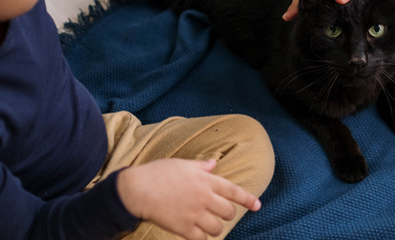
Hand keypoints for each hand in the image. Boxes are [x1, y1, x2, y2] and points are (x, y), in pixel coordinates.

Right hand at [117, 158, 260, 239]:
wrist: (137, 189)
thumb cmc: (158, 173)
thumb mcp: (182, 164)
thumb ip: (201, 166)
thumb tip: (214, 163)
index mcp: (206, 179)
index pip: (233, 191)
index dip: (248, 199)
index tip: (257, 206)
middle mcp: (204, 197)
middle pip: (228, 211)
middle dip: (228, 214)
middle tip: (221, 215)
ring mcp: (194, 213)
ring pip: (217, 228)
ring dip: (216, 228)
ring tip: (209, 226)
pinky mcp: (183, 228)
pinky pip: (201, 239)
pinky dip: (202, 238)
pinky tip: (198, 236)